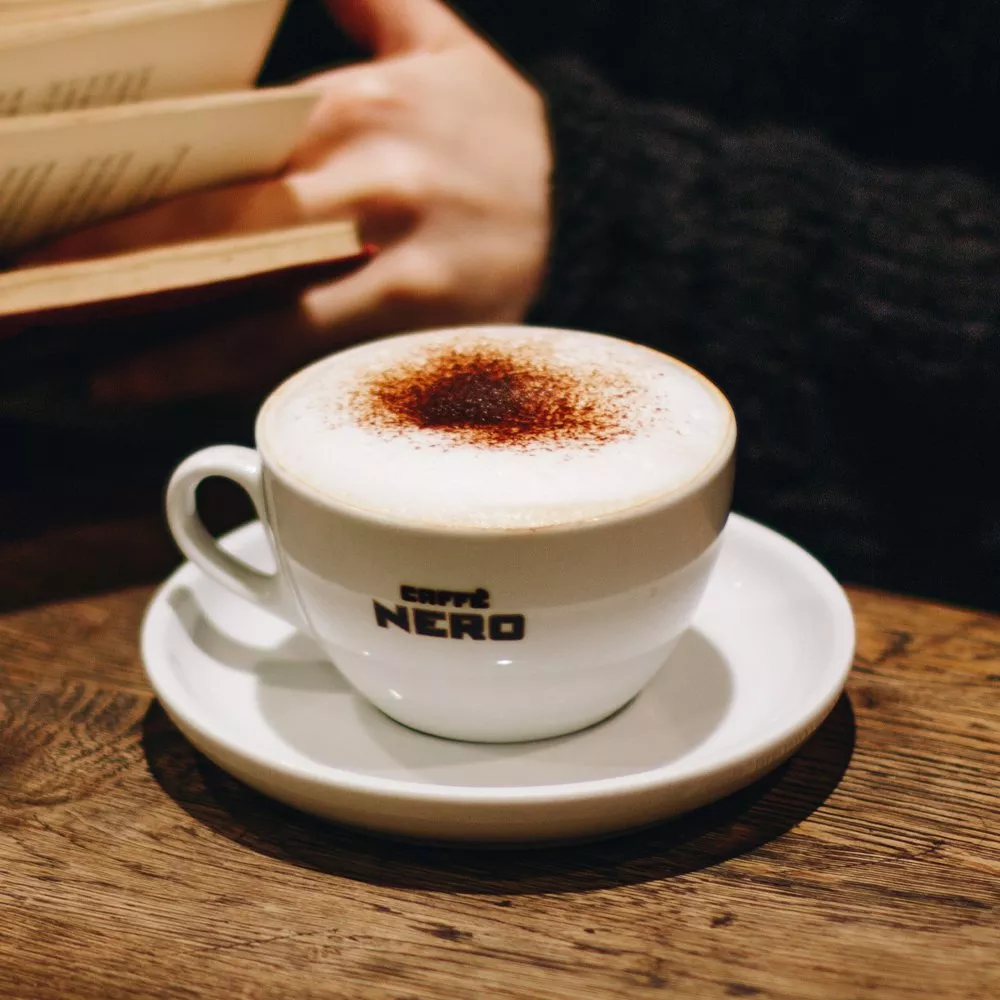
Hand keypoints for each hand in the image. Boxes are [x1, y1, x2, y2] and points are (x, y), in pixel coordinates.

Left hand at [39, 0, 551, 403]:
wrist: (599, 209)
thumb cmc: (505, 134)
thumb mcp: (443, 42)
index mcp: (362, 103)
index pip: (223, 133)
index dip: (135, 169)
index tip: (58, 199)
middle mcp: (371, 174)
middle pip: (223, 216)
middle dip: (121, 253)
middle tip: (36, 288)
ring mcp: (396, 253)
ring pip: (258, 294)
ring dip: (165, 330)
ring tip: (86, 358)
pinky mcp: (419, 318)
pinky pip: (310, 348)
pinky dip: (233, 371)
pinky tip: (171, 388)